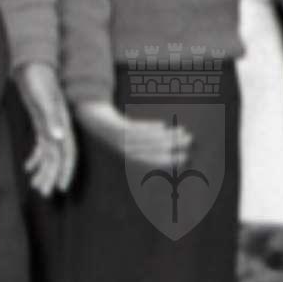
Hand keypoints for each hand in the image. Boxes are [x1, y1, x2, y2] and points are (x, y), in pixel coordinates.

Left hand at [13, 62, 76, 195]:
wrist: (32, 65)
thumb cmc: (39, 80)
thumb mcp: (44, 98)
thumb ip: (52, 118)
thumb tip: (59, 139)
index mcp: (63, 124)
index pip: (67, 153)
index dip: (65, 170)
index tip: (60, 188)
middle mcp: (59, 128)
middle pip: (57, 157)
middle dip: (51, 175)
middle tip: (43, 193)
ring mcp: (50, 126)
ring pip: (49, 154)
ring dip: (43, 170)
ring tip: (36, 186)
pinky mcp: (41, 123)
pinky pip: (41, 146)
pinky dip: (35, 158)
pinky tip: (28, 168)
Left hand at [73, 102, 192, 169]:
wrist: (93, 119)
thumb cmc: (117, 130)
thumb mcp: (132, 138)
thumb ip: (150, 140)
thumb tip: (171, 137)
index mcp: (131, 156)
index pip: (154, 162)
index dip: (170, 161)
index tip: (186, 157)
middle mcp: (127, 151)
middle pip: (154, 150)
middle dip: (174, 146)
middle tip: (190, 141)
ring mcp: (121, 140)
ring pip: (148, 140)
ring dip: (167, 136)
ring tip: (182, 131)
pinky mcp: (117, 127)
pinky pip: (136, 130)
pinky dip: (150, 128)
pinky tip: (163, 125)